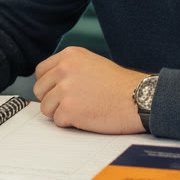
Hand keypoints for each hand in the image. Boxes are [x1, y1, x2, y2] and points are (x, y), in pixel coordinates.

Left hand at [34, 47, 148, 133]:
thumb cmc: (120, 85)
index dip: (48, 85)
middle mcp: (64, 69)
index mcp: (69, 55)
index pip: (41, 71)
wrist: (139, 98)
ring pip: (46, 107)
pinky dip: (70, 123)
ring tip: (82, 110)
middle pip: (40, 90)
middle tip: (71, 104)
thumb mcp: (92, 63)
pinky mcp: (69, 109)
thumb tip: (50, 81)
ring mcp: (65, 89)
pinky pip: (58, 121)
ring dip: (60, 113)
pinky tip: (87, 117)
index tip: (58, 92)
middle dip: (52, 100)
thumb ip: (70, 68)